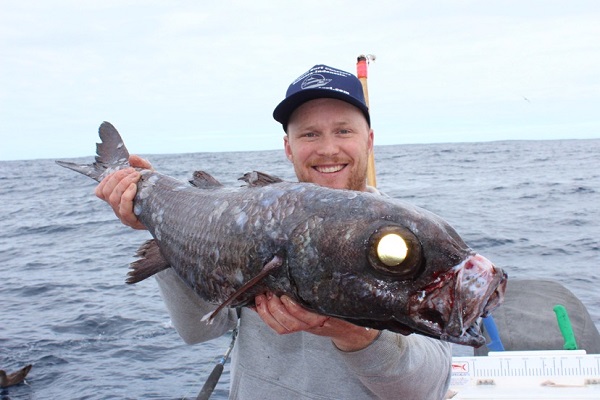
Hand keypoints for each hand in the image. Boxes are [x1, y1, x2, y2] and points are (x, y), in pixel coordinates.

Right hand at [95, 155, 151, 229]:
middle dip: (118, 177)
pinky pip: (123, 209)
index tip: (126, 169)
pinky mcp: (132, 222)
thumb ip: (141, 164)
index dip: (108, 178)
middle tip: (133, 172)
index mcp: (117, 199)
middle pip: (106, 192)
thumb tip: (131, 157)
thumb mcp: (149, 175)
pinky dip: (127, 195)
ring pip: (113, 199)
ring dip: (123, 183)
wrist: (171, 206)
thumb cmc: (157, 191)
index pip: (101, 191)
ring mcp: (123, 216)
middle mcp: (117, 208)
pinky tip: (134, 187)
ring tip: (136, 176)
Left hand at [254, 292, 379, 351]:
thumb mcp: (333, 292)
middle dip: (275, 307)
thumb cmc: (336, 303)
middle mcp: (312, 323)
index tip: (284, 295)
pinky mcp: (294, 328)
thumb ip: (322, 283)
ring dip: (268, 312)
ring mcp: (303, 328)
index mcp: (323, 313)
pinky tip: (257, 305)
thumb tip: (312, 261)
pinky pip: (278, 328)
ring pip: (282, 327)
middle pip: (290, 322)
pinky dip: (265, 317)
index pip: (305, 314)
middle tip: (269, 291)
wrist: (344, 326)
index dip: (292, 307)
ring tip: (262, 296)